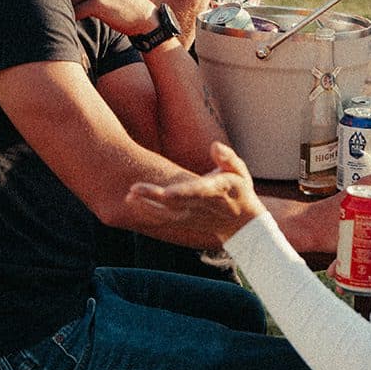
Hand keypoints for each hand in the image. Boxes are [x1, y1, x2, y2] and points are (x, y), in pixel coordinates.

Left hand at [61, 0, 156, 35]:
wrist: (143, 16)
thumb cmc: (120, 4)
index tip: (55, 3)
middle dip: (58, 2)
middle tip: (54, 14)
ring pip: (68, 0)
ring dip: (63, 12)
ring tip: (61, 21)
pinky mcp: (97, 2)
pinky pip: (75, 11)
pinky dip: (71, 20)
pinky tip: (71, 26)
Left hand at [127, 142, 265, 245]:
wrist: (241, 224)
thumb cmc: (239, 191)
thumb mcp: (240, 172)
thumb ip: (228, 158)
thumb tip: (215, 146)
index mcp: (214, 192)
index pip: (196, 193)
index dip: (181, 193)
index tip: (166, 193)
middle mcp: (199, 206)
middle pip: (173, 203)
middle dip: (153, 197)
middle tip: (133, 189)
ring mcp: (190, 216)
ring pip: (165, 213)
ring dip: (146, 205)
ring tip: (129, 195)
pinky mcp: (183, 220)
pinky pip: (163, 218)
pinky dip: (147, 211)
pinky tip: (132, 201)